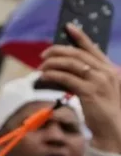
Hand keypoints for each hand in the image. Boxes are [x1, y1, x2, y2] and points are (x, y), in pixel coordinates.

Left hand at [40, 24, 120, 151]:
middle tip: (43, 54)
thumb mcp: (100, 89)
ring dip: (52, 63)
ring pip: (70, 64)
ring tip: (41, 67)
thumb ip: (87, 76)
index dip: (80, 36)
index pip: (93, 48)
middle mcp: (107, 72)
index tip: (68, 26)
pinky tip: (44, 76)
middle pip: (77, 54)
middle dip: (57, 51)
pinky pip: (66, 78)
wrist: (114, 130)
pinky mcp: (90, 92)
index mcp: (111, 69)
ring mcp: (99, 82)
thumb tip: (63, 66)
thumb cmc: (105, 110)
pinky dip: (52, 75)